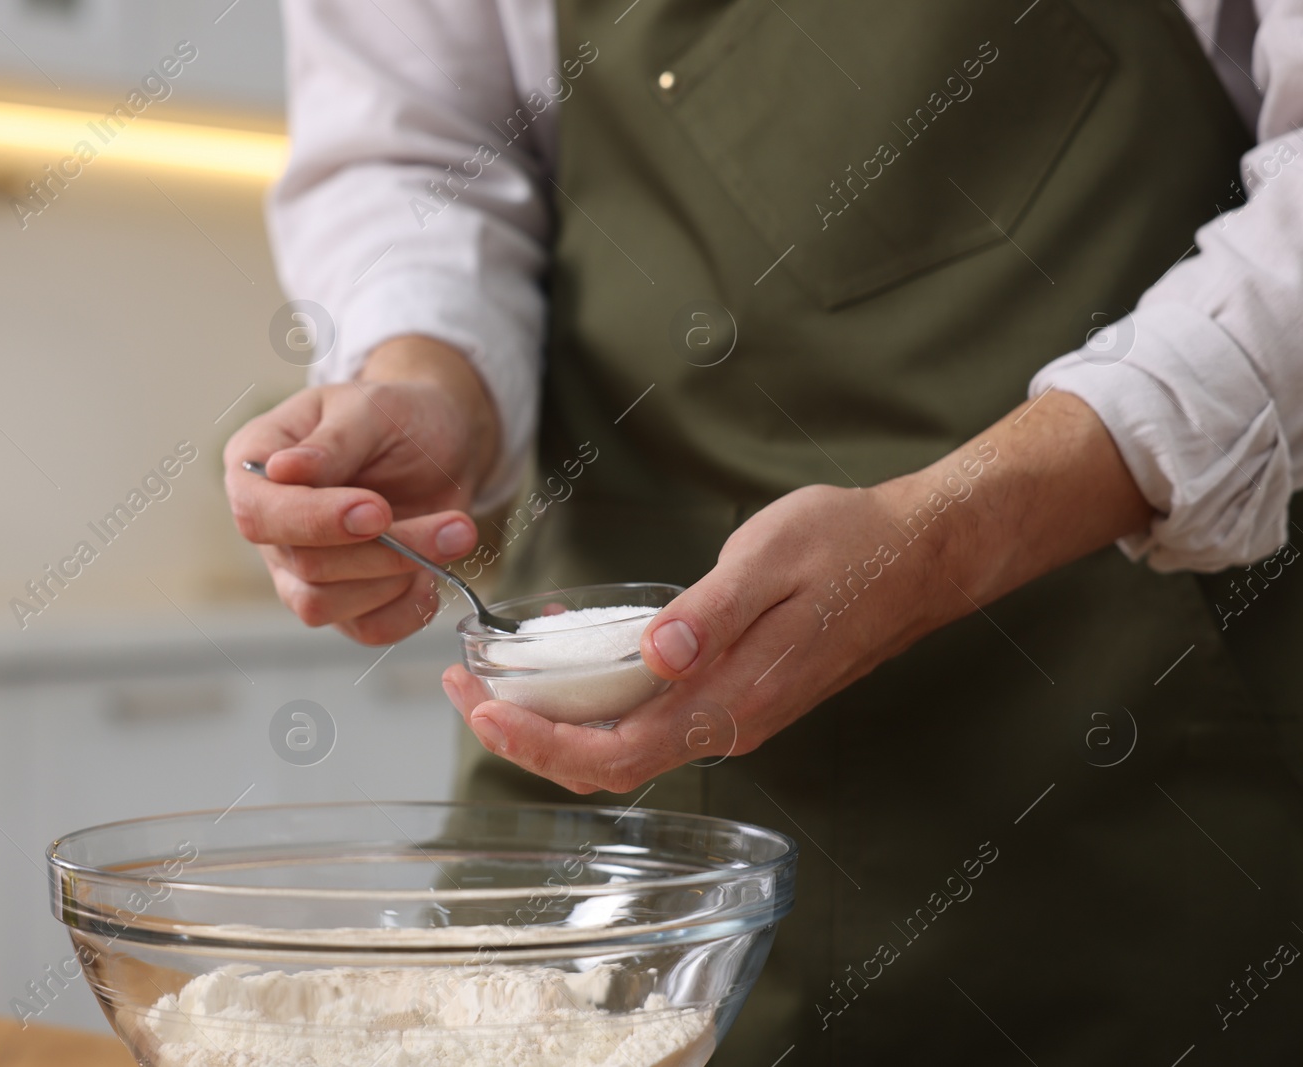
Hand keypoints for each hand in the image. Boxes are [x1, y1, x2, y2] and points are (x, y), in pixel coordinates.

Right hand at [224, 336, 498, 644]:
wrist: (444, 445)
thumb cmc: (400, 417)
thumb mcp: (372, 408)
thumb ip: (332, 442)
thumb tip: (283, 470)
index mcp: (255, 465)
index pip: (258, 513)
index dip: (314, 521)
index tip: (376, 511)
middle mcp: (271, 525)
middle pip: (302, 565)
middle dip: (382, 550)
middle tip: (451, 525)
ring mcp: (300, 570)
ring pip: (325, 605)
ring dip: (399, 576)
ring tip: (453, 535)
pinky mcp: (343, 601)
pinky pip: (364, 629)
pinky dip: (407, 608)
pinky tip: (433, 573)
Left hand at [443, 391, 1154, 793]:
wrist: (922, 555)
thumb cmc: (851, 547)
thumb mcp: (772, 561)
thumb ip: (711, 615)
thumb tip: (656, 656)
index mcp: (732, 701)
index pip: (615, 754)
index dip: (540, 742)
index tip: (481, 708)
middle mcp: (728, 723)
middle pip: (606, 765)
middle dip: (525, 738)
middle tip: (462, 690)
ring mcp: (733, 712)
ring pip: (623, 747)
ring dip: (552, 724)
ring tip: (492, 680)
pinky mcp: (736, 693)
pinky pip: (649, 720)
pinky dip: (592, 704)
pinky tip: (564, 665)